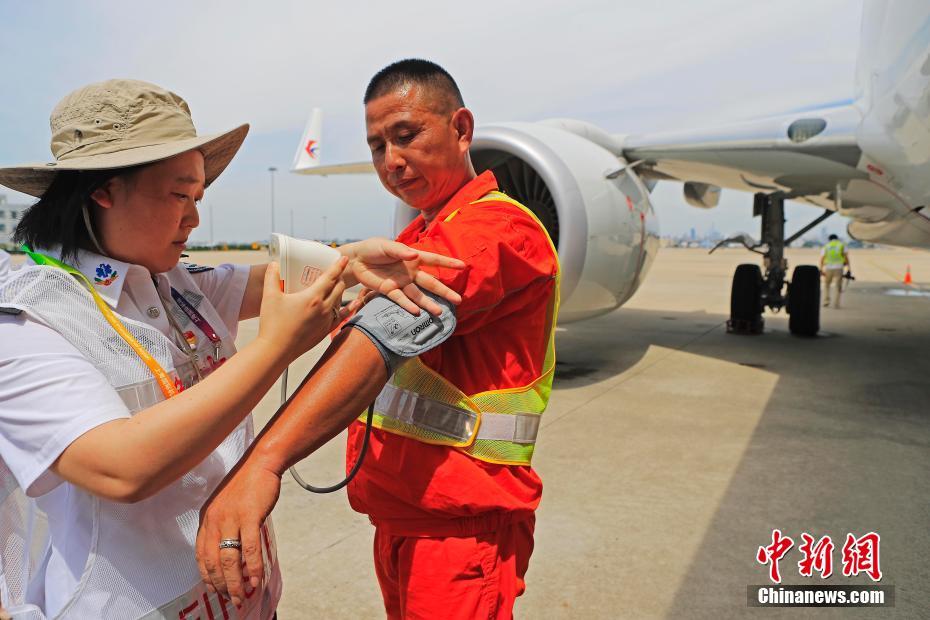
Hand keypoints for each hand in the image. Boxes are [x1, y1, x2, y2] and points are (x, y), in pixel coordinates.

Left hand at [197, 461, 281, 605]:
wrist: (261, 463)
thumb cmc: (247, 484)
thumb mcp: (226, 505)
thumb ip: (224, 526)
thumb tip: (231, 550)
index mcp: (207, 519)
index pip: (201, 555)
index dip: (207, 576)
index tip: (214, 590)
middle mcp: (214, 521)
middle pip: (213, 562)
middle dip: (220, 585)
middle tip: (230, 599)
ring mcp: (231, 519)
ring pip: (228, 560)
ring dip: (235, 583)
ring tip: (241, 596)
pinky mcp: (249, 516)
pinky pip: (248, 549)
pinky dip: (251, 568)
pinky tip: (255, 579)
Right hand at [257, 258, 349, 359]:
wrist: (275, 351)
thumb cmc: (272, 324)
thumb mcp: (269, 297)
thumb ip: (272, 277)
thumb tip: (273, 264)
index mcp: (313, 297)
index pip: (330, 277)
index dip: (338, 266)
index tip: (344, 258)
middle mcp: (323, 308)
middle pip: (338, 288)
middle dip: (339, 278)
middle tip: (336, 272)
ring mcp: (326, 321)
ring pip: (340, 301)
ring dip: (340, 292)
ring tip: (338, 286)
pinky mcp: (325, 332)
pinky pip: (341, 317)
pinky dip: (347, 309)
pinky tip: (352, 306)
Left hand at [341, 238, 464, 314]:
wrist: (356, 259)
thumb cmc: (374, 248)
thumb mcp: (387, 245)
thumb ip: (400, 251)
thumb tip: (414, 256)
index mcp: (412, 258)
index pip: (433, 260)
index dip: (448, 263)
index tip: (463, 267)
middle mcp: (410, 272)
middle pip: (430, 283)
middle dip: (444, 291)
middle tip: (458, 300)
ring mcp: (401, 283)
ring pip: (418, 295)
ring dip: (428, 304)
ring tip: (439, 312)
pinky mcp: (389, 290)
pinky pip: (400, 299)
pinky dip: (408, 306)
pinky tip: (417, 313)